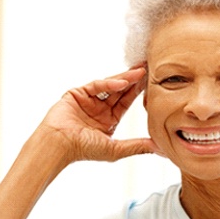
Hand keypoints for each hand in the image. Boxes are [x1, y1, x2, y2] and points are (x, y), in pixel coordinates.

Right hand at [38, 66, 159, 163]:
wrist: (59, 145)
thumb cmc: (85, 150)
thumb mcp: (116, 148)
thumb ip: (138, 146)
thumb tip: (160, 149)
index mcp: (108, 120)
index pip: (126, 102)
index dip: (139, 92)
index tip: (153, 84)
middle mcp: (99, 109)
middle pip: (120, 91)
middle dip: (135, 80)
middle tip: (150, 68)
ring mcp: (88, 100)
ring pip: (110, 86)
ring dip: (125, 79)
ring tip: (141, 71)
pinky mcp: (77, 93)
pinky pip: (96, 86)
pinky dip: (109, 84)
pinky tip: (122, 82)